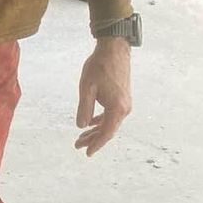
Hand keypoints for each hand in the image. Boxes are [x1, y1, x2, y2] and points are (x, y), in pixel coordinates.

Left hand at [74, 37, 130, 155]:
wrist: (114, 50)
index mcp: (118, 108)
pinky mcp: (122, 98)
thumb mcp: (87, 88)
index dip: (96, 144)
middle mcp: (124, 108)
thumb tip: (81, 126)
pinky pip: (111, 114)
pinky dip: (101, 121)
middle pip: (108, 130)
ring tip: (81, 137)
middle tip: (77, 145)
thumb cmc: (99, 67)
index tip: (86, 152)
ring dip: (96, 130)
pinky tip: (91, 124)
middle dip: (93, 139)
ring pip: (109, 123)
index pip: (106, 133)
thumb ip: (84, 109)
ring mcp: (125, 103)